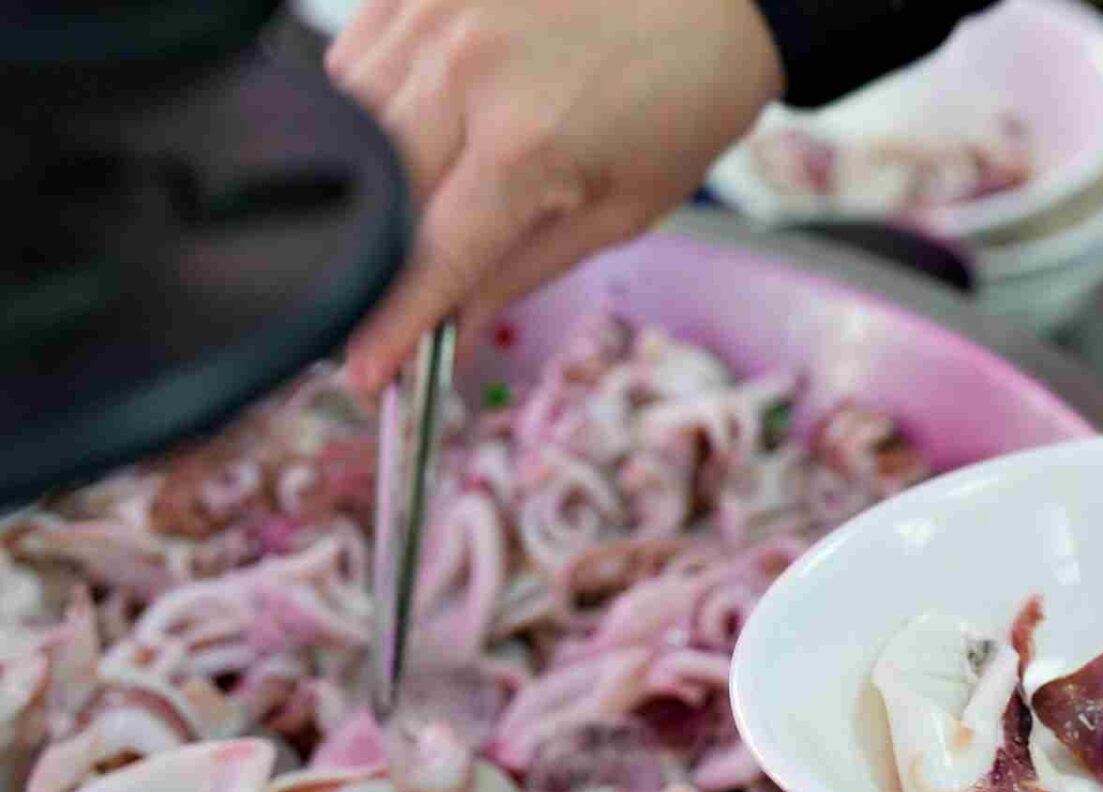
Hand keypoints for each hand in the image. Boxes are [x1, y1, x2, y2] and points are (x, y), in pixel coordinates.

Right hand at [326, 0, 784, 390]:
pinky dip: (366, 103)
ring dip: (360, 176)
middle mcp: (464, 71)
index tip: (364, 372)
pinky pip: (352, 56)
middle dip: (367, 257)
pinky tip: (419, 121)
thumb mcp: (623, 209)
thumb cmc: (684, 100)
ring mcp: (433, 11)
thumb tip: (450, 333)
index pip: (430, 255)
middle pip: (369, 189)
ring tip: (415, 195)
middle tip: (377, 297)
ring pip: (346, 119)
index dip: (391, 323)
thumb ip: (521, 270)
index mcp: (526, 144)